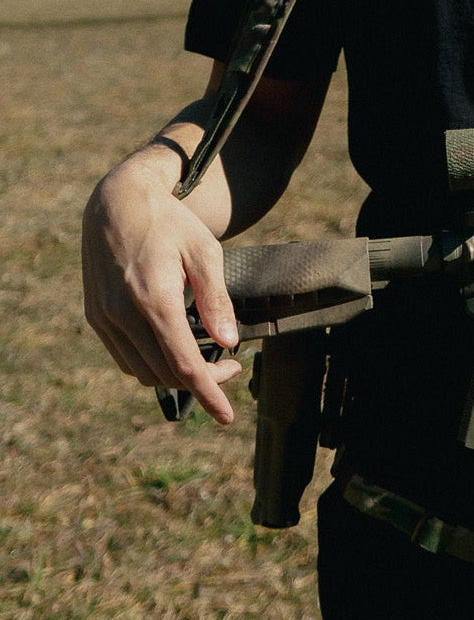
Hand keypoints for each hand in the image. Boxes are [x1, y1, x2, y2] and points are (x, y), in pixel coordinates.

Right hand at [81, 151, 241, 423]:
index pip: (184, 364)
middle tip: (231, 367)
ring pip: (142, 371)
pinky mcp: (96, 317)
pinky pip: (125, 358)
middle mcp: (123, 315)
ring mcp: (104, 318)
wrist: (117, 203)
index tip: (227, 416)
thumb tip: (230, 342)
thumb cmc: (171, 223)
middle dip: (201, 381)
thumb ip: (216, 298)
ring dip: (175, 376)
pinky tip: (176, 347)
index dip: (208, 393)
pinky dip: (152, 364)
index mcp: (154, 299)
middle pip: (165, 373)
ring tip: (208, 358)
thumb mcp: (204, 251)